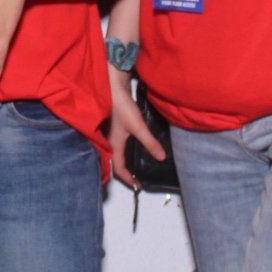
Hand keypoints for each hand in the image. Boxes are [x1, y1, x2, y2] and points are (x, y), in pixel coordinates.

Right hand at [108, 64, 162, 187]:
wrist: (112, 86)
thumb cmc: (122, 108)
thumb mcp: (138, 127)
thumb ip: (150, 142)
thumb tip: (161, 158)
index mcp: (113, 144)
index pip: (118, 168)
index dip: (128, 178)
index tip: (137, 185)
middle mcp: (109, 141)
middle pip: (114, 161)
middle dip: (124, 171)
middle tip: (136, 177)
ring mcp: (110, 132)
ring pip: (115, 151)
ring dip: (124, 160)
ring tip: (135, 164)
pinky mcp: (113, 124)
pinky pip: (117, 142)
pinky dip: (124, 149)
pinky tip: (132, 144)